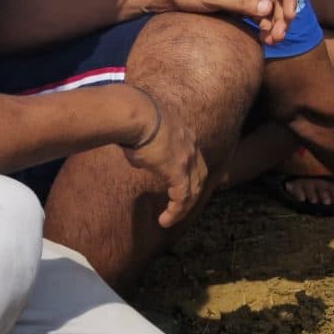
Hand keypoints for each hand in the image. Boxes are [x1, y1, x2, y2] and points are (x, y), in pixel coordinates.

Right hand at [117, 86, 207, 229]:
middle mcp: (191, 146)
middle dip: (192, 194)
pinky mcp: (178, 170)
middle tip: (181, 208)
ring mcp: (187, 158)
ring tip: (170, 220)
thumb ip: (147, 149)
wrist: (135, 113)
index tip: (183, 187)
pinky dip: (176, 210)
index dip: (192, 174)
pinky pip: (182, 196)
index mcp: (184, 134)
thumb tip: (141, 162)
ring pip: (193, 190)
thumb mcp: (145, 133)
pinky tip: (166, 220)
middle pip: (200, 176)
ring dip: (183, 207)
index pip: (195, 158)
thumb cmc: (133, 119)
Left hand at [128, 0, 297, 46]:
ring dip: (274, 24)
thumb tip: (268, 9)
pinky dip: (264, 27)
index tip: (290, 17)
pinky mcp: (241, 5)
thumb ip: (242, 2)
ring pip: (270, 9)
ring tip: (271, 41)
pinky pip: (259, 16)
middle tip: (278, 37)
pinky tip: (263, 39)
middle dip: (282, 17)